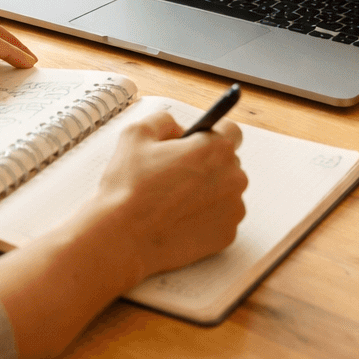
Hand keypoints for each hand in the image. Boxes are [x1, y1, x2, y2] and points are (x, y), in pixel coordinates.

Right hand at [94, 111, 246, 281]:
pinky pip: (221, 218)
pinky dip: (205, 218)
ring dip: (207, 192)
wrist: (124, 238)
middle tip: (176, 175)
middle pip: (227, 163)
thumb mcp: (136, 134)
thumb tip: (179, 129)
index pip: (231, 132)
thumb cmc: (129, 186)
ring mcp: (233, 209)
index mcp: (215, 149)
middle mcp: (233, 177)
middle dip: (206, 165)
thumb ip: (164, 120)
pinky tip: (179, 220)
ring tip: (174, 201)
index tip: (197, 144)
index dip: (210, 136)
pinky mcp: (228, 235)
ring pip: (225, 192)